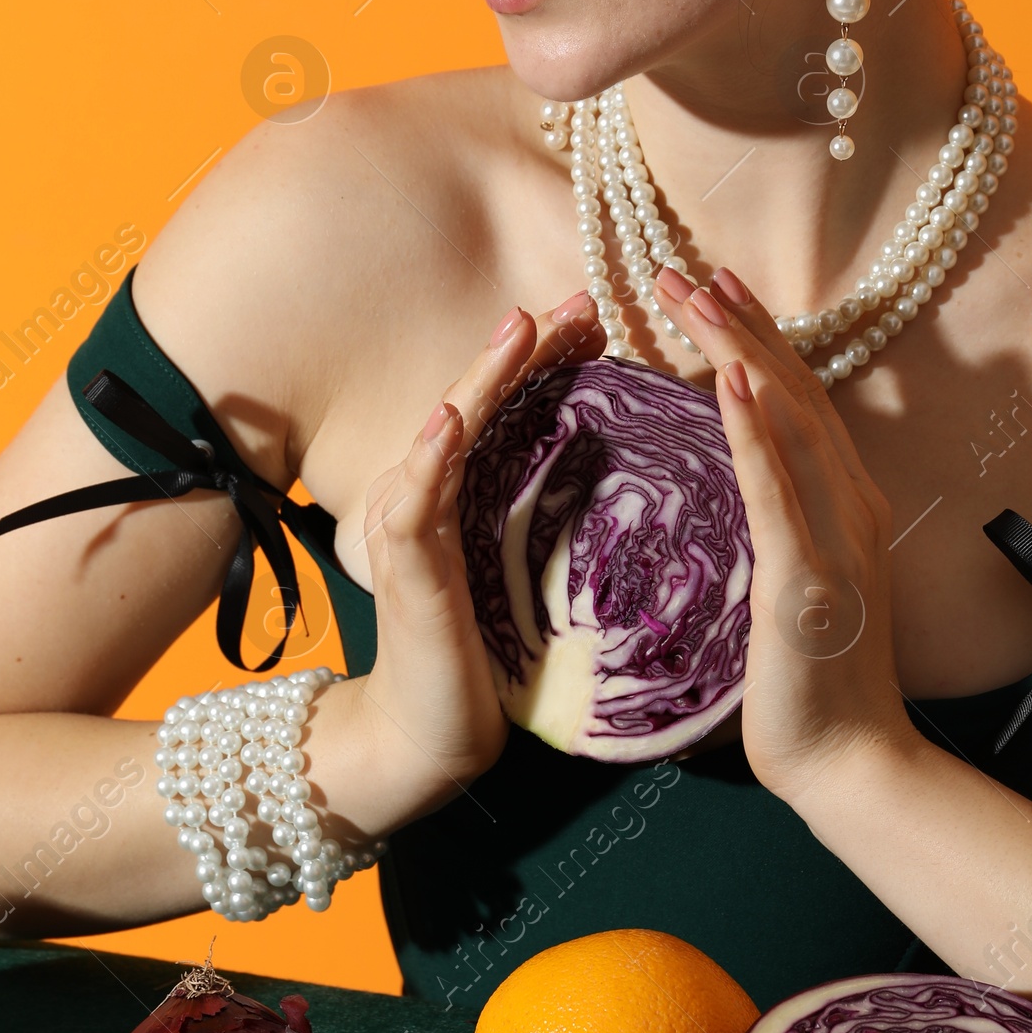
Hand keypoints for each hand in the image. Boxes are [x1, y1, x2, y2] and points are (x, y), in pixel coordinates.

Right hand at [357, 291, 604, 809]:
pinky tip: (452, 421)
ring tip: (519, 330)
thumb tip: (628, 471)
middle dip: (527, 348)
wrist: (433, 730)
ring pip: (444, 431)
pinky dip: (430, 456)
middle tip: (578, 302)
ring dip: (482, 378)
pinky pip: (416, 502)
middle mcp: (426, 490)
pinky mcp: (403, 567)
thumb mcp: (532, 567)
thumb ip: (556, 514)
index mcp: (462, 488)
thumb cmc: (491, 654)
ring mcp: (407, 523)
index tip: (602, 320)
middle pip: (479, 400)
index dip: (549, 358)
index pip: (508, 405)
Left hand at [653, 264, 912, 809]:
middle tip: (688, 267)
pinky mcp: (808, 577)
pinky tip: (729, 383)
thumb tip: (730, 499)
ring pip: (787, 420)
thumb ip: (773, 536)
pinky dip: (755, 431)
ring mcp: (835, 538)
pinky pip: (777, 490)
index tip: (717, 288)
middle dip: (740, 325)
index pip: (799, 403)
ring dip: (739, 351)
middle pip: (795, 392)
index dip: (760, 340)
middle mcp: (849, 506)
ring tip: (693, 296)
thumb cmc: (811, 689)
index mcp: (845, 507)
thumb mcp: (791, 592)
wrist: (851, 763)